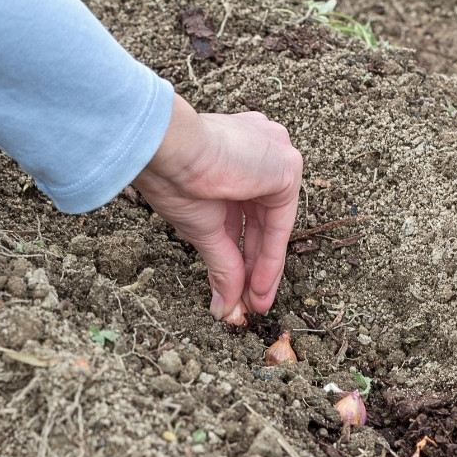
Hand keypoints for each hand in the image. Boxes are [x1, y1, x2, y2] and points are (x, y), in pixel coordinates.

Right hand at [132, 94, 301, 321]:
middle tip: (249, 304)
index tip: (235, 292)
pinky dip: (271, 257)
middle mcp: (259, 152)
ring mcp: (274, 155)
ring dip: (264, 269)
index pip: (245, 216)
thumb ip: (221, 265)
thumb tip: (223, 305)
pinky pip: (281, 222)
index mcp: (234, 157)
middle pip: (262, 223)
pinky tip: (258, 284)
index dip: (242, 256)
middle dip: (255, 268)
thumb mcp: (202, 228)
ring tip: (254, 302)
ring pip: (273, 225)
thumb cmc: (173, 176)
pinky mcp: (286, 166)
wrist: (169, 151)